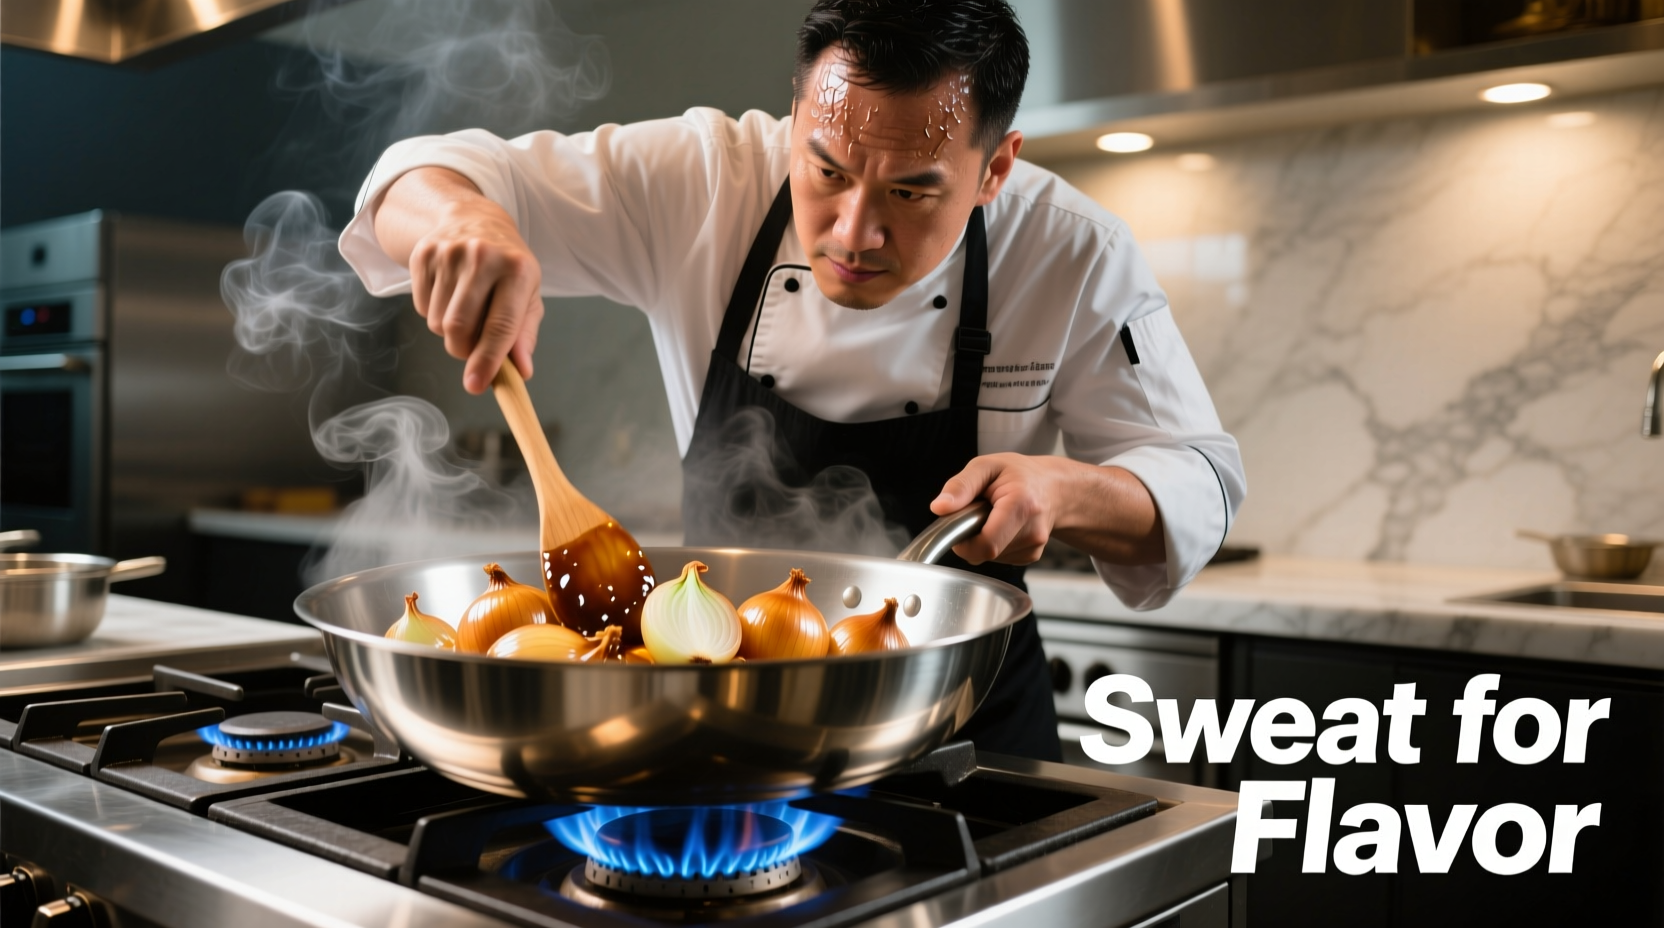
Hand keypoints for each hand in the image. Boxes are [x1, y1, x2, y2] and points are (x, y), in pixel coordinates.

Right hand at [377, 168, 543, 393]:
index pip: (501, 325)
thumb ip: (524, 335)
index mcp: (517, 269)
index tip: (476, 386)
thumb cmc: (507, 266)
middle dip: (464, 351)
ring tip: (465, 313)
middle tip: (473, 348)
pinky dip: (433, 314)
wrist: (472, 218)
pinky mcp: (423, 254)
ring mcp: (449, 253)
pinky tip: (448, 296)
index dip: (488, 360)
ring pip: (437, 322)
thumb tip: (521, 372)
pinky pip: (421, 308)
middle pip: (460, 328)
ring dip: (449, 334)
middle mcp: (483, 257)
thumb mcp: (527, 295)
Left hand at [930, 454, 1165, 566]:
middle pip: (985, 552)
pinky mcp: (1031, 556)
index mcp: (1021, 505)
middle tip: (978, 512)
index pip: (986, 545)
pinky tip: (1003, 525)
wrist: (1054, 488)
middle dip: (972, 536)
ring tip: (994, 515)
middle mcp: (1032, 531)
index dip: (964, 542)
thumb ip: (961, 486)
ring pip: (990, 557)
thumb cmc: (1019, 474)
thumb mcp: (987, 466)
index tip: (961, 523)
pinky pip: (999, 557)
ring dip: (983, 539)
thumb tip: (939, 508)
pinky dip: (994, 543)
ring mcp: (1034, 547)